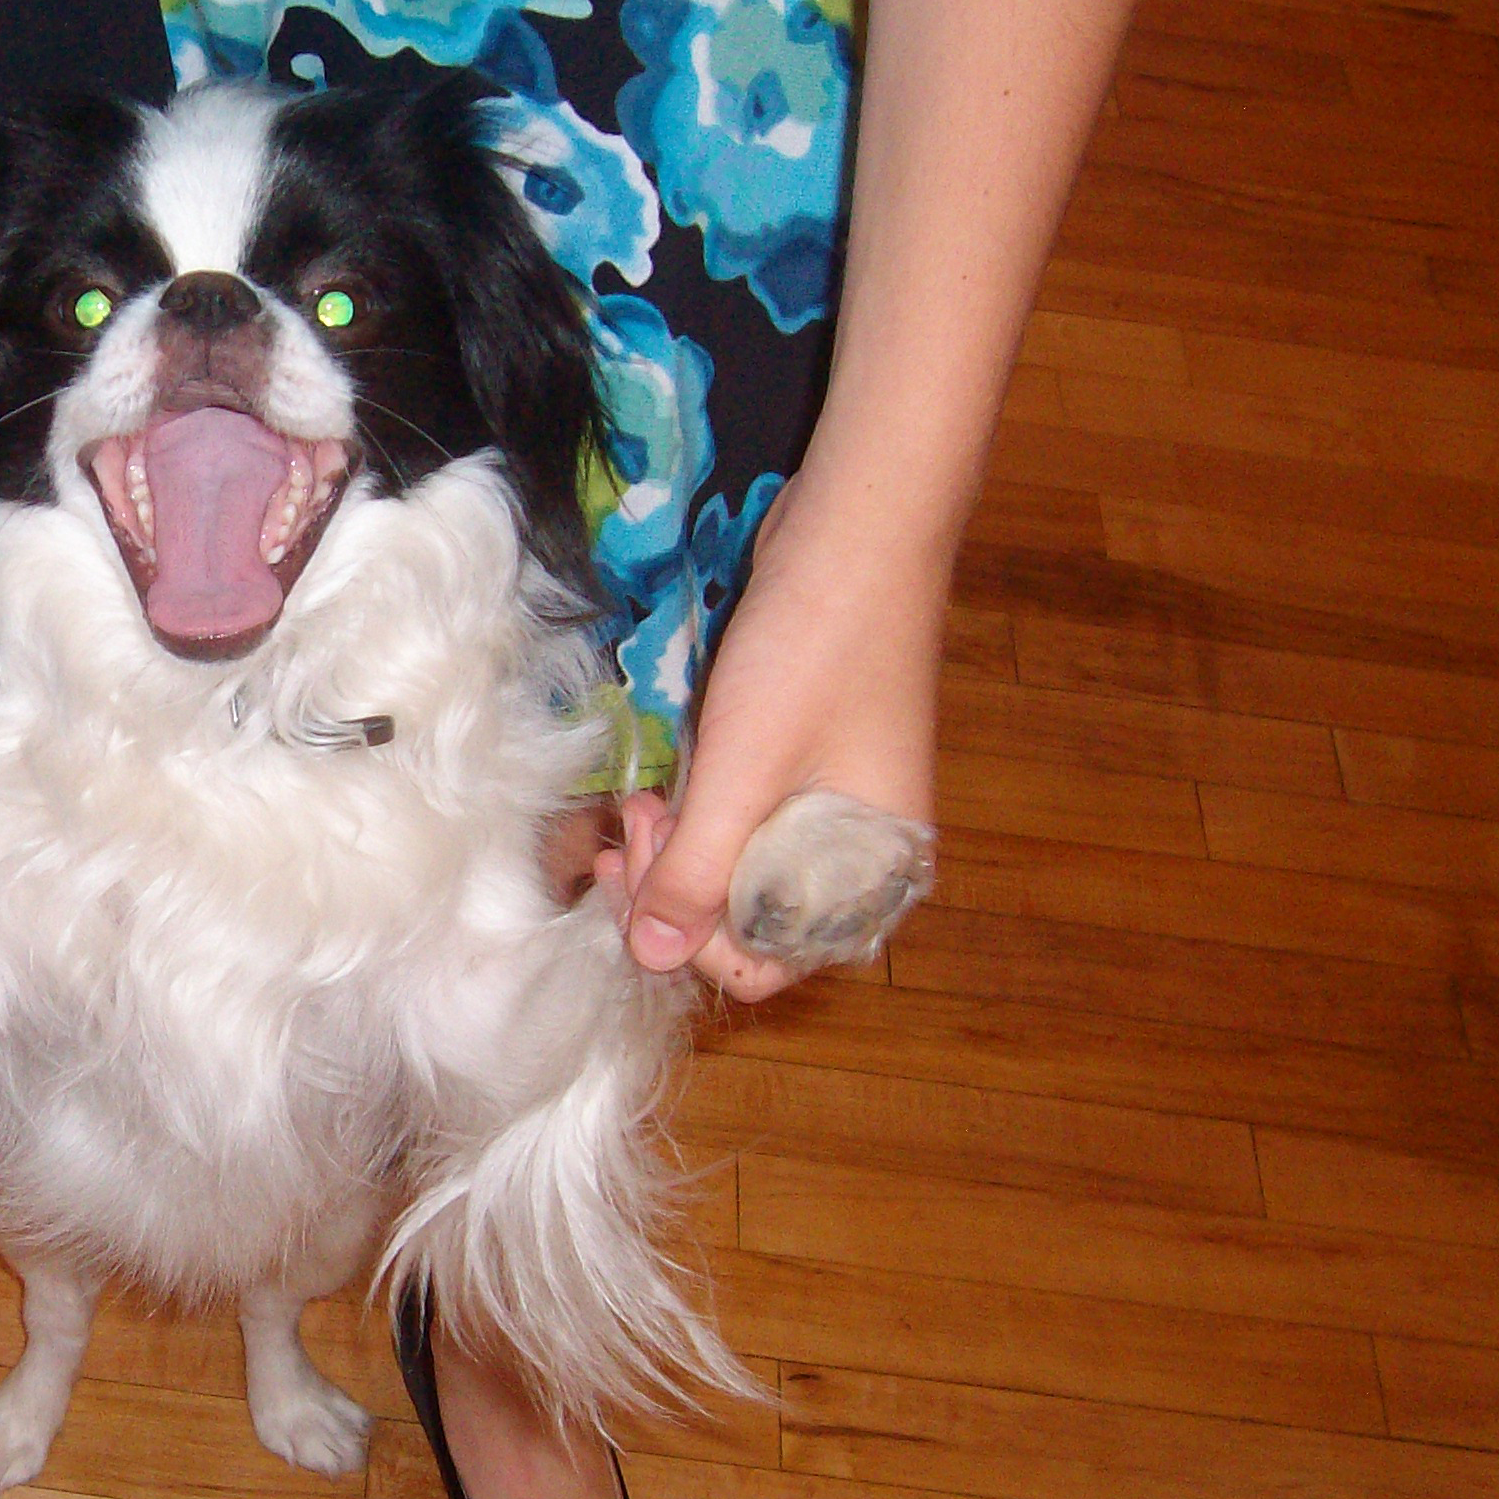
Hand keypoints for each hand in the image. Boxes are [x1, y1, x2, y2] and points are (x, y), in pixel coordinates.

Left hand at [597, 474, 944, 1002]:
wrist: (855, 533)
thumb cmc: (815, 651)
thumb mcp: (743, 772)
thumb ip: (695, 872)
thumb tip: (653, 958)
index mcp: (867, 877)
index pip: (768, 965)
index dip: (692, 943)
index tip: (642, 886)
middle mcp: (853, 859)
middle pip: (743, 924)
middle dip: (672, 893)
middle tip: (630, 834)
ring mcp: (825, 812)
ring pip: (729, 872)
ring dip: (672, 854)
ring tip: (638, 806)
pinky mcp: (798, 769)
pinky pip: (735, 822)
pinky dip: (690, 818)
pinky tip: (655, 792)